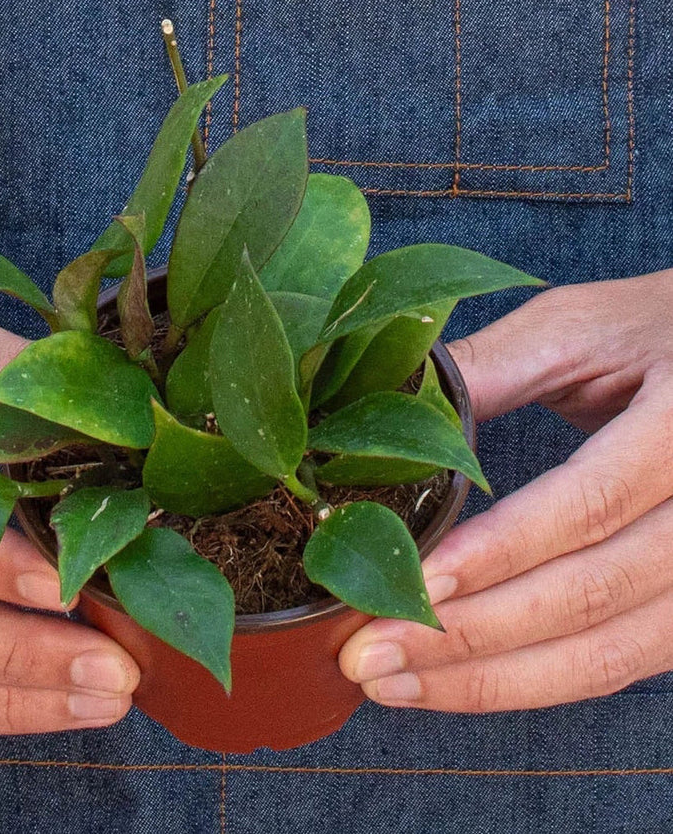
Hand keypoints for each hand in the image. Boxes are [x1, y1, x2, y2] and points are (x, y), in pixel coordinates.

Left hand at [340, 269, 672, 711]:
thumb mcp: (577, 331)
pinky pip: (618, 662)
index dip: (500, 552)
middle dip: (472, 638)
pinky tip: (460, 680)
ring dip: (494, 682)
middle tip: (369, 656)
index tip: (415, 582)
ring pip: (612, 654)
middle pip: (596, 596)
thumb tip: (384, 413)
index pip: (590, 503)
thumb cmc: (654, 333)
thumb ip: (490, 371)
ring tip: (395, 683)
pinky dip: (534, 680)